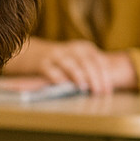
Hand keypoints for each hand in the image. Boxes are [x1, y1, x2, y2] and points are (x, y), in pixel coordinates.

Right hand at [13, 38, 135, 94]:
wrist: (31, 53)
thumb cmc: (61, 61)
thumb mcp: (79, 59)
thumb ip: (92, 69)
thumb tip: (107, 88)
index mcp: (84, 47)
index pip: (98, 60)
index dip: (105, 76)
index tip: (108, 91)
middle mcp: (71, 49)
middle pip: (86, 62)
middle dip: (95, 78)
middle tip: (99, 93)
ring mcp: (56, 55)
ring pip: (70, 64)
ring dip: (78, 76)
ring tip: (84, 88)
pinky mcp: (42, 63)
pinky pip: (51, 70)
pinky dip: (57, 77)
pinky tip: (63, 85)